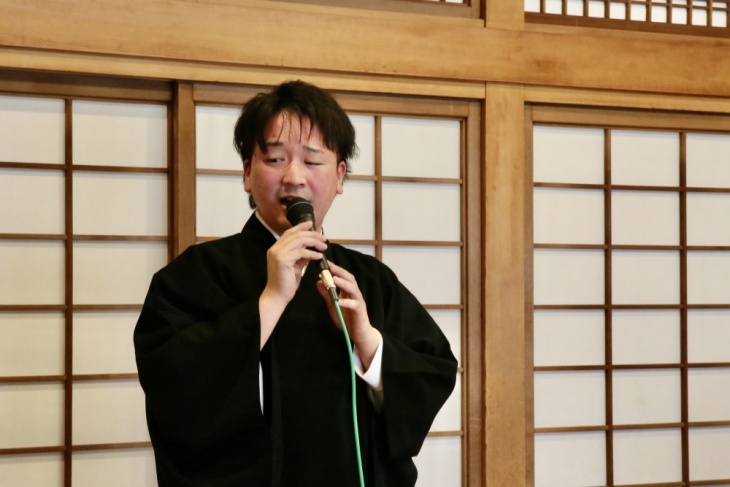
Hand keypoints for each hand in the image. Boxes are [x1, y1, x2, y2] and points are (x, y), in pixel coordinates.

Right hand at [259, 221, 326, 347]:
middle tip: (323, 238)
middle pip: (296, 234)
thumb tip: (311, 248)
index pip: (289, 232)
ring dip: (314, 242)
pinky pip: (301, 252)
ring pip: (299, 241)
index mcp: (276, 248)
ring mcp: (278, 253)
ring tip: (324, 246)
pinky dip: (311, 253)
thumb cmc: (286, 283)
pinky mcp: (282, 260)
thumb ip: (301, 256)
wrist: (277, 296)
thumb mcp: (295, 265)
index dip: (301, 227)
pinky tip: (319, 256)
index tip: (312, 224)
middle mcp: (275, 248)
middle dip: (312, 234)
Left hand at [317, 261, 380, 368]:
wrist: (360, 334)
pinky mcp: (360, 311)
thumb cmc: (347, 319)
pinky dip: (346, 302)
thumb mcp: (333, 305)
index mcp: (348, 291)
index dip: (335, 269)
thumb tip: (318, 282)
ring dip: (343, 283)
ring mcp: (358, 301)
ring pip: (353, 289)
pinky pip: (354, 304)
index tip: (326, 263)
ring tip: (333, 279)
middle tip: (330, 267)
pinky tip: (338, 301)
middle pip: (349, 279)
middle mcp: (355, 294)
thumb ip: (327, 295)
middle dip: (340, 272)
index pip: (343, 277)